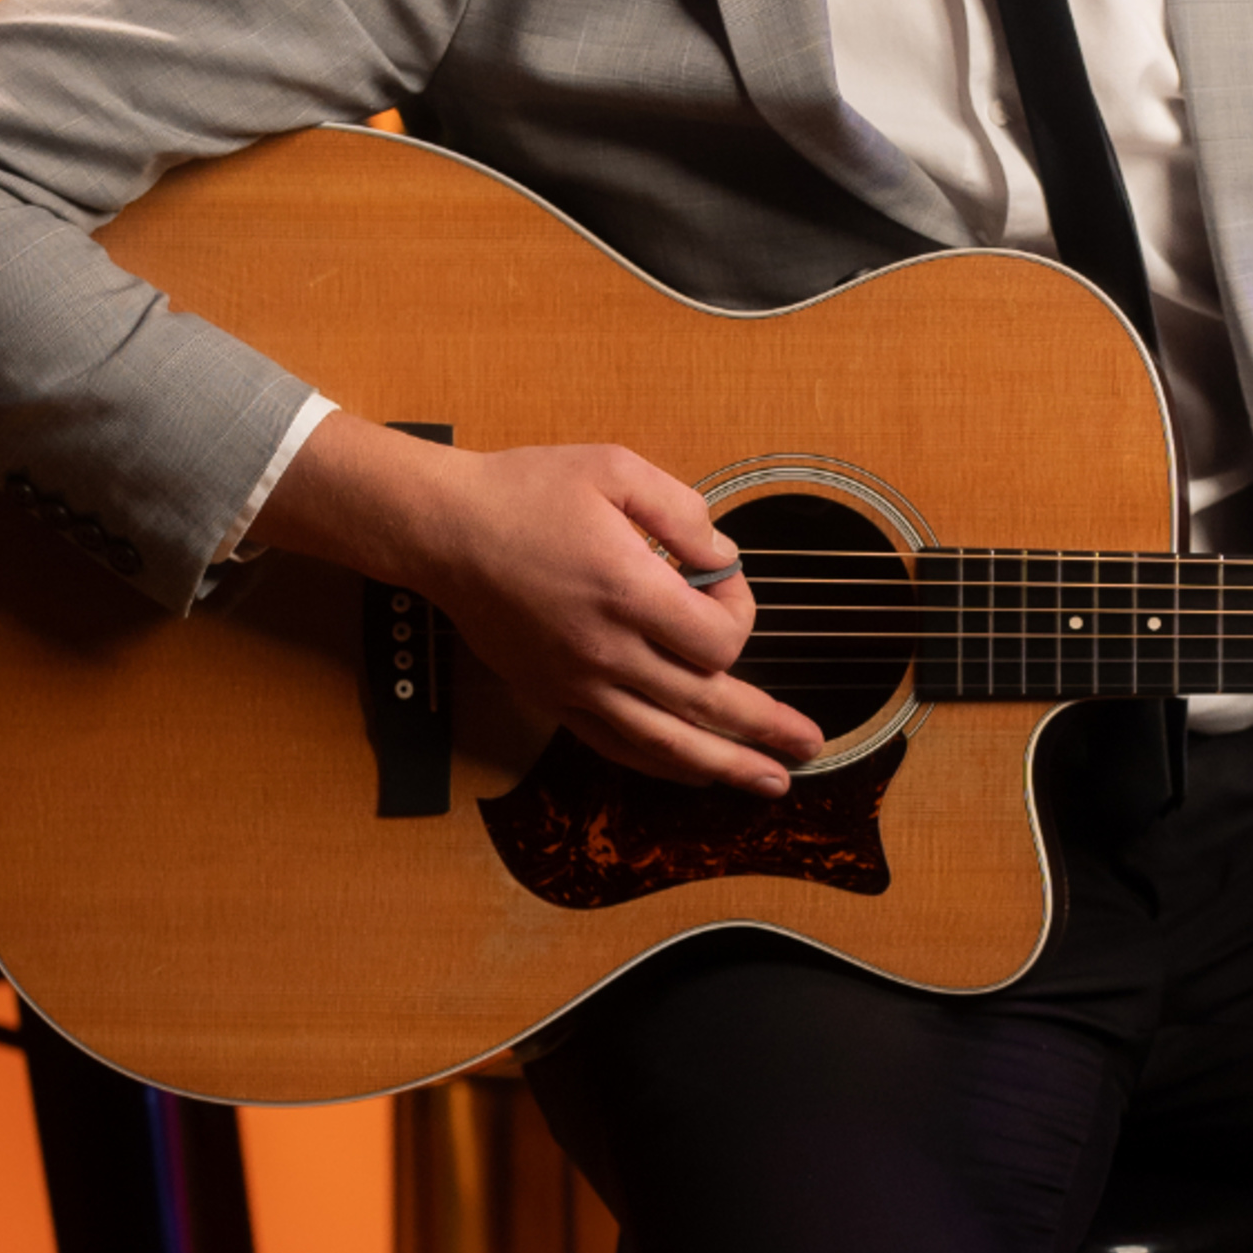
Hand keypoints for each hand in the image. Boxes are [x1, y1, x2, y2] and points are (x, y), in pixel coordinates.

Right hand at [255, 420, 820, 793]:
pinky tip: (694, 774)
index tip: (726, 586)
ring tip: (770, 783)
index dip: (742, 618)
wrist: (443, 530)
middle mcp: (604, 649)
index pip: (716, 642)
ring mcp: (575, 682)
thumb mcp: (616, 469)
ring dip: (724, 767)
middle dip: (766, 728)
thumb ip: (684, 512)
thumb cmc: (527, 492)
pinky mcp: (553, 697)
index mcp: (626, 590)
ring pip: (664, 744)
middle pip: (704, 707)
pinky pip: (616, 746)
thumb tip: (723, 560)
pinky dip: (662, 765)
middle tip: (809, 745)